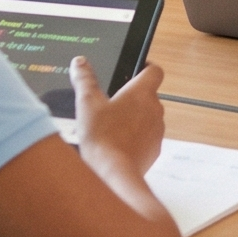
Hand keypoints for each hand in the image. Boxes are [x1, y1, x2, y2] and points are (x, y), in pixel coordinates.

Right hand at [71, 57, 165, 181]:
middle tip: (111, 102)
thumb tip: (80, 63)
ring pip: (148, 117)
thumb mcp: (87, 104)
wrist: (113, 174)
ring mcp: (157, 130)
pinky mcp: (154, 149)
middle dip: (132, 97)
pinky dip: (135, 137)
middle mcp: (155, 109)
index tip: (134, 69)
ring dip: (134, 118)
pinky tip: (116, 143)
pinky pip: (147, 137)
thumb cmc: (102, 139)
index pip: (154, 70)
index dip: (145, 67)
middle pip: (149, 95)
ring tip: (110, 125)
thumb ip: (85, 80)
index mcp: (142, 93)